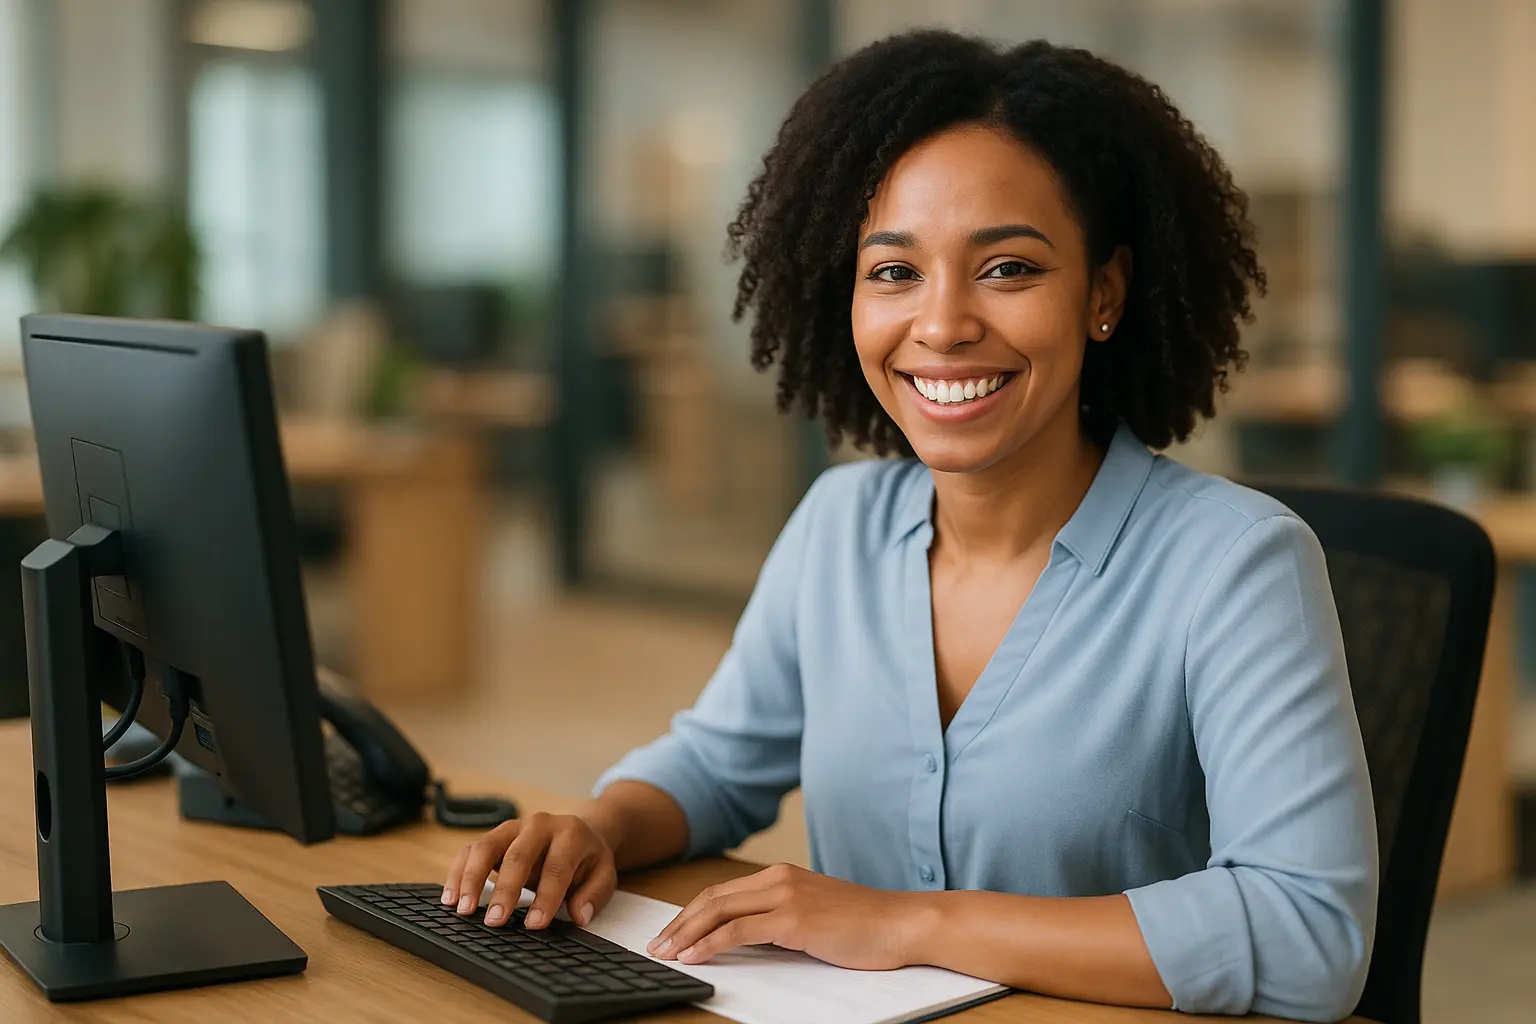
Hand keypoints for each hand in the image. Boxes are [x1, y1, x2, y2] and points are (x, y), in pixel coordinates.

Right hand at [442, 812, 617, 929]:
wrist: (579, 830)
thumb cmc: (587, 858)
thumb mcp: (604, 874)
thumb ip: (594, 895)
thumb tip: (579, 915)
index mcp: (570, 833)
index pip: (556, 866)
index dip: (546, 897)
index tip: (535, 924)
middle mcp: (539, 825)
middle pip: (518, 855)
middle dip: (505, 890)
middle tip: (495, 921)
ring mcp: (513, 828)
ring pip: (486, 847)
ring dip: (472, 880)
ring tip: (464, 910)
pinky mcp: (494, 836)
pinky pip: (470, 851)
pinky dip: (457, 874)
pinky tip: (450, 899)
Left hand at [646, 863, 924, 968]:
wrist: (902, 922)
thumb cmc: (865, 925)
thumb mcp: (815, 916)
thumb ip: (781, 920)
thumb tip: (747, 939)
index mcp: (781, 875)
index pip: (723, 892)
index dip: (691, 913)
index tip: (671, 934)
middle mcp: (778, 878)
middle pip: (712, 898)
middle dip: (679, 924)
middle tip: (656, 946)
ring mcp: (785, 896)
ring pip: (718, 911)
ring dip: (686, 934)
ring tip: (665, 953)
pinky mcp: (793, 919)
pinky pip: (738, 930)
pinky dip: (710, 943)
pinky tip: (693, 956)